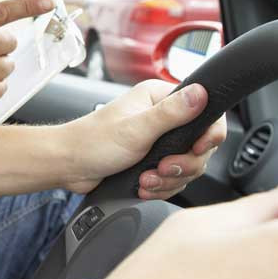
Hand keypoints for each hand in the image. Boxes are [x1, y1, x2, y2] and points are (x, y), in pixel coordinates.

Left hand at [63, 80, 225, 197]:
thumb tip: (202, 92)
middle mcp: (162, 116)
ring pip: (188, 166)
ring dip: (168, 179)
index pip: (206, 111)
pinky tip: (143, 185)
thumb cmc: (92, 142)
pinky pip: (173, 178)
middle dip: (183, 164)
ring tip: (146, 179)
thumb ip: (171, 113)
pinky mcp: (152, 160)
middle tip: (162, 168)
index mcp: (159, 97)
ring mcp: (158, 140)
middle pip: (200, 146)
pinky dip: (160, 186)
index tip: (198, 149)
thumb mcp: (135, 128)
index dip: (208, 135)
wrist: (68, 165)